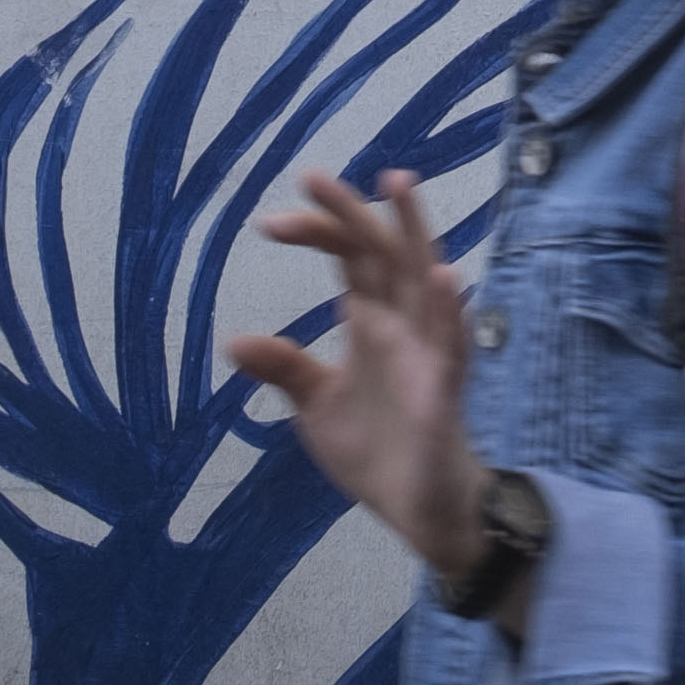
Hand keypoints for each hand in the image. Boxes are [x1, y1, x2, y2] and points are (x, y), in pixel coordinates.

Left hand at [223, 168, 491, 581]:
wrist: (419, 509)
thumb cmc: (379, 448)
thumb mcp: (317, 407)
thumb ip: (286, 369)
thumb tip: (233, 340)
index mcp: (373, 322)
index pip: (349, 258)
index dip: (318, 231)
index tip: (268, 222)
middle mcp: (403, 324)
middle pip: (381, 251)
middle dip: (351, 212)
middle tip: (311, 175)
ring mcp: (427, 351)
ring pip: (426, 278)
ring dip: (414, 231)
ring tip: (397, 182)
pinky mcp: (443, 390)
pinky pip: (451, 345)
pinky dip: (449, 311)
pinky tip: (443, 278)